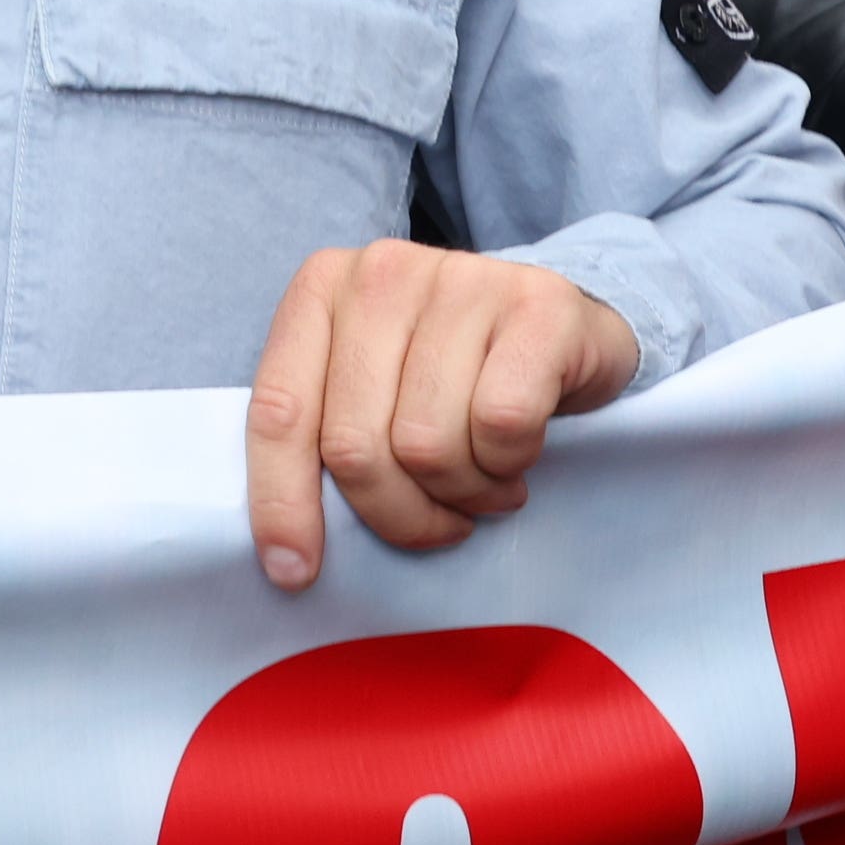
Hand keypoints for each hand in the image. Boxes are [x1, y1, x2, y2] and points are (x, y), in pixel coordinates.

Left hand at [242, 241, 637, 587]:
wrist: (564, 326)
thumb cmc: (453, 375)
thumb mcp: (373, 391)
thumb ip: (326, 436)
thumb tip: (288, 553)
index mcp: (321, 289)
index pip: (279, 410)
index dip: (281, 500)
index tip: (295, 572)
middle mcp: (382, 272)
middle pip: (355, 445)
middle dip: (398, 512)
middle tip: (439, 520)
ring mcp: (462, 279)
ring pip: (427, 444)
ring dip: (462, 491)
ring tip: (484, 478)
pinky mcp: (537, 304)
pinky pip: (501, 424)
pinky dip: (509, 463)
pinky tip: (518, 454)